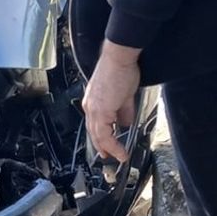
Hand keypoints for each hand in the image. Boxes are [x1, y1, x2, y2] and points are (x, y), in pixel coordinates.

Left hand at [82, 41, 141, 161]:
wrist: (118, 59)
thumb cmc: (121, 71)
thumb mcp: (124, 96)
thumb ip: (123, 112)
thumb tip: (126, 124)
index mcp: (93, 103)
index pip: (95, 126)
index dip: (102, 139)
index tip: (109, 148)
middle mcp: (90, 107)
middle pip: (94, 133)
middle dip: (104, 147)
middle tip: (111, 156)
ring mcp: (93, 108)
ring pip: (98, 135)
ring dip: (109, 148)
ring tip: (119, 156)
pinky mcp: (100, 109)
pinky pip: (104, 132)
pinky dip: (112, 143)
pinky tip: (119, 148)